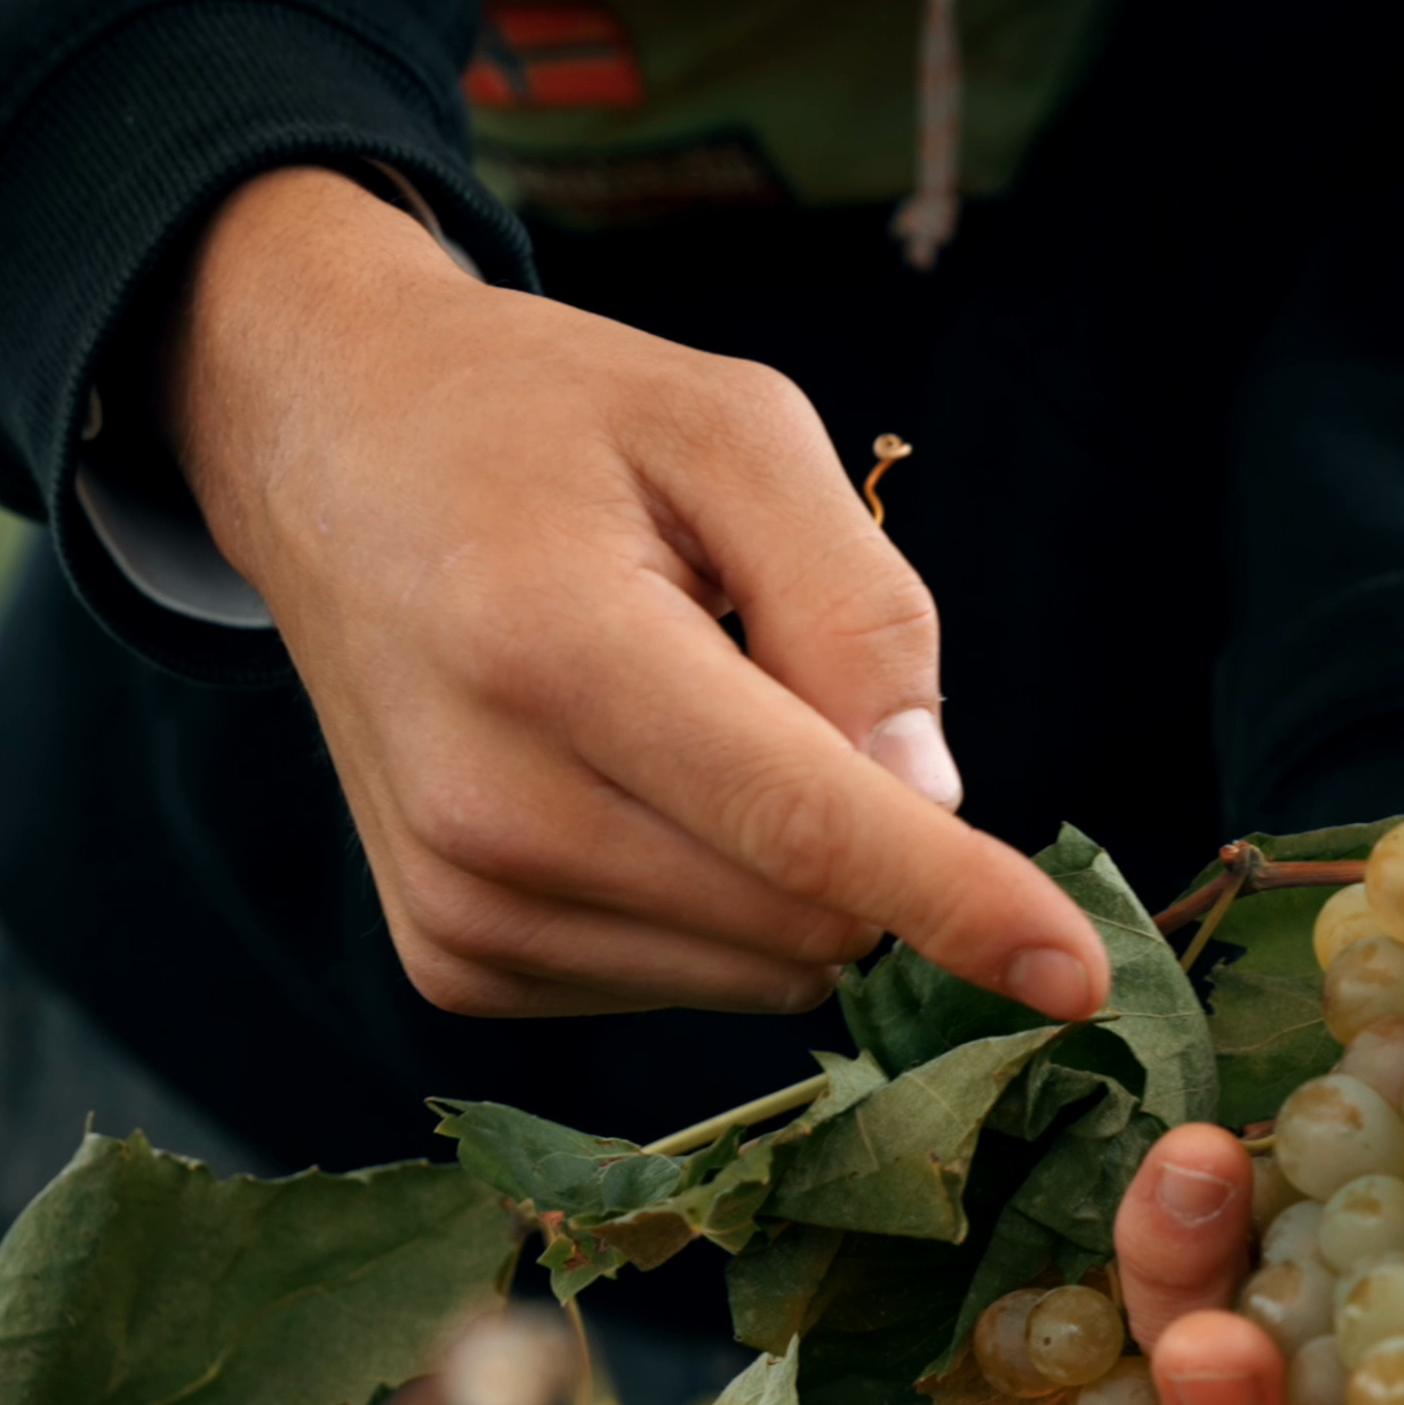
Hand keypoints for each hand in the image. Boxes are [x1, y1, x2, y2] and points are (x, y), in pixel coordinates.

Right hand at [165, 167, 1110, 1022]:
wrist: (327, 450)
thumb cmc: (550, 421)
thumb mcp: (733, 428)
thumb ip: (858, 605)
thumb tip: (936, 800)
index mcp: (554, 649)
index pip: (800, 824)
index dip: (956, 901)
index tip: (1077, 976)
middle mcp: (488, 808)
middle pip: (802, 918)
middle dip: (872, 837)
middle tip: (779, 677)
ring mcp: (460, 904)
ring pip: (757, 972)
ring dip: (790, 872)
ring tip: (679, 712)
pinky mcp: (453, 960)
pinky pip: (680, 983)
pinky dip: (711, 899)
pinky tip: (630, 778)